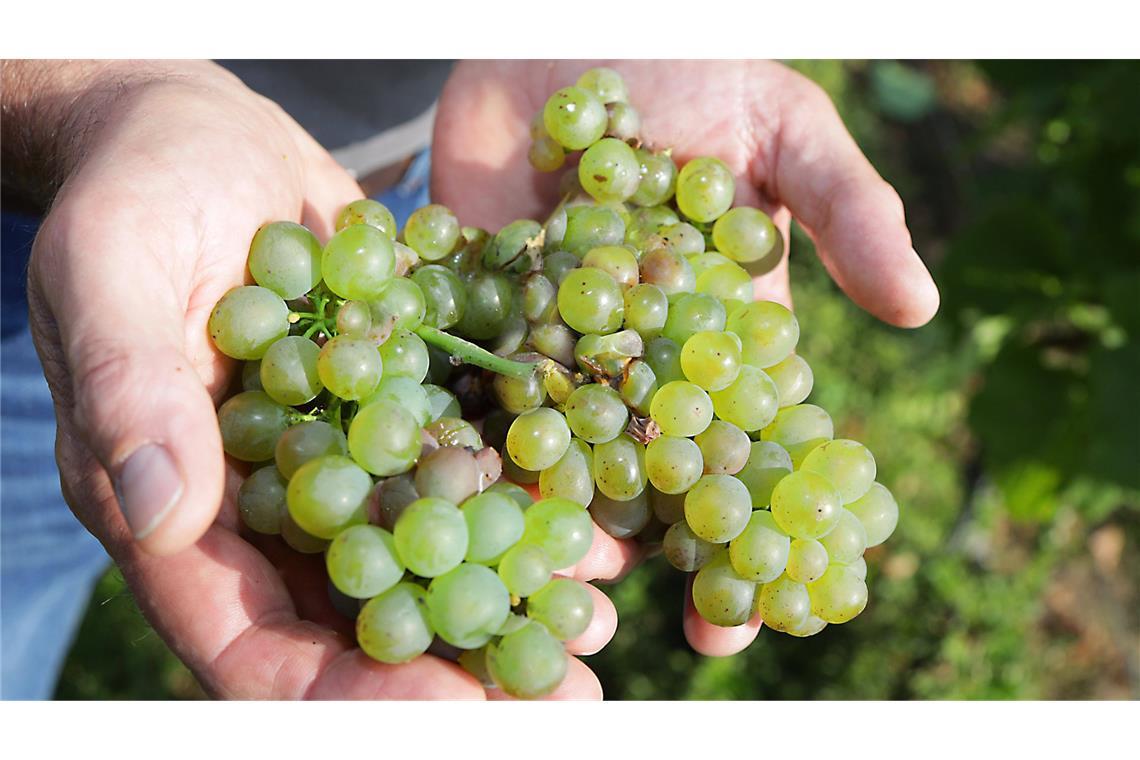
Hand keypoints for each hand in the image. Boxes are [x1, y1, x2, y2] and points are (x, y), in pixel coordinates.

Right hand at [21, 60, 615, 698]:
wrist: (198, 135)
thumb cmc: (133, 195)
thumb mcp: (110, 271)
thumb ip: (128, 391)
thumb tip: (162, 515)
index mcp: (175, 508)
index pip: (249, 640)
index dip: (345, 695)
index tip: (451, 717)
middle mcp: (262, 509)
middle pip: (351, 625)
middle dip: (453, 674)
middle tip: (559, 699)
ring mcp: (333, 465)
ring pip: (418, 561)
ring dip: (503, 601)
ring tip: (592, 629)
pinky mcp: (388, 411)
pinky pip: (454, 475)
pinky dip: (516, 505)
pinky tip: (590, 529)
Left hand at [432, 60, 938, 654]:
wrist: (570, 31)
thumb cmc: (698, 71)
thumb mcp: (786, 133)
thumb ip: (846, 215)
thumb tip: (922, 310)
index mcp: (716, 334)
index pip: (745, 449)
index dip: (760, 529)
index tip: (771, 610)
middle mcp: (637, 356)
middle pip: (655, 474)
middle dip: (668, 552)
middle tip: (676, 635)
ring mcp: (555, 341)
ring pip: (566, 454)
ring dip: (569, 523)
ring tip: (572, 593)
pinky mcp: (480, 311)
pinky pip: (478, 389)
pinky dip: (478, 444)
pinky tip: (479, 505)